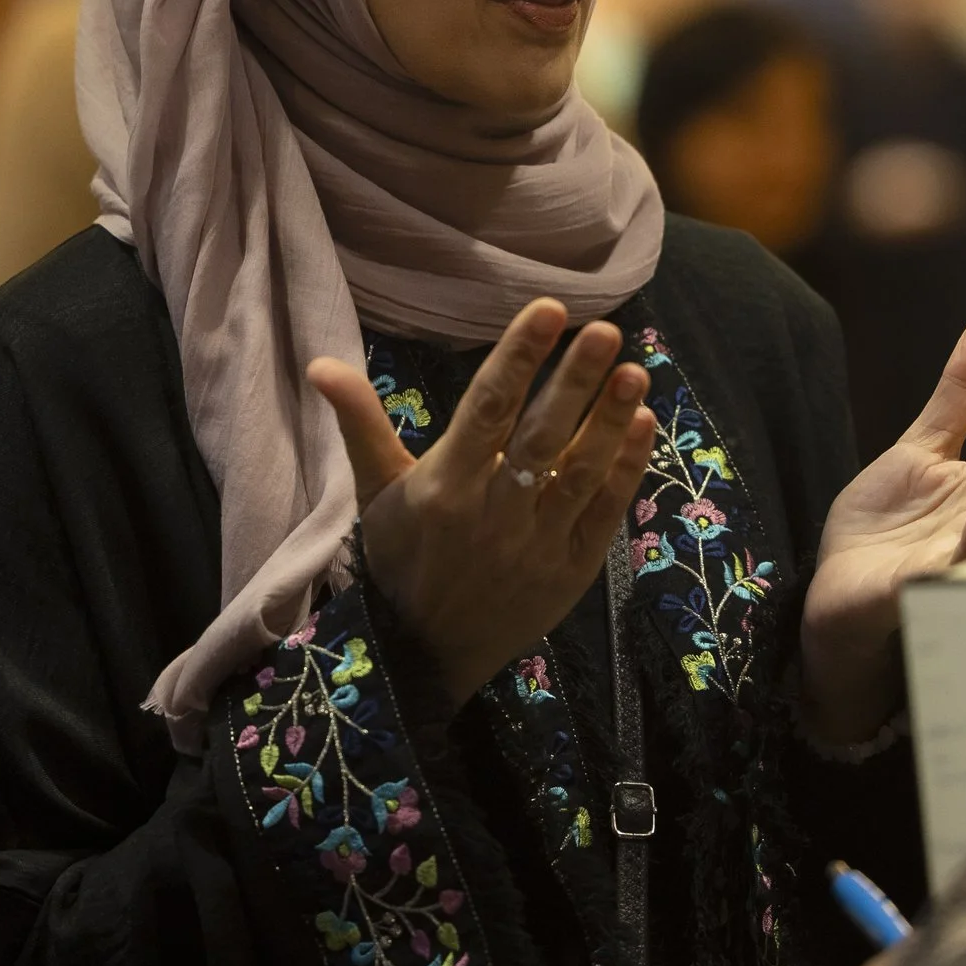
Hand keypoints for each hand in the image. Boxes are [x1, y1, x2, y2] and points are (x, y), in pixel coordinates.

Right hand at [308, 302, 653, 704]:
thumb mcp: (375, 493)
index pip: (487, 408)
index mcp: (445, 485)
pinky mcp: (572, 569)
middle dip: (574, 382)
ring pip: (581, 472)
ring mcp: (538, 542)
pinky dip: (626, 468)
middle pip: (540, 436)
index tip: (549, 310)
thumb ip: (361, 424)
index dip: (518, 357)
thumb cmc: (401, 559)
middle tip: (604, 330)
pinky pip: (605, 511)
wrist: (424, 656)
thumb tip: (321, 364)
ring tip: (634, 371)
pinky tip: (644, 422)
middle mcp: (493, 511)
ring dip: (610, 421)